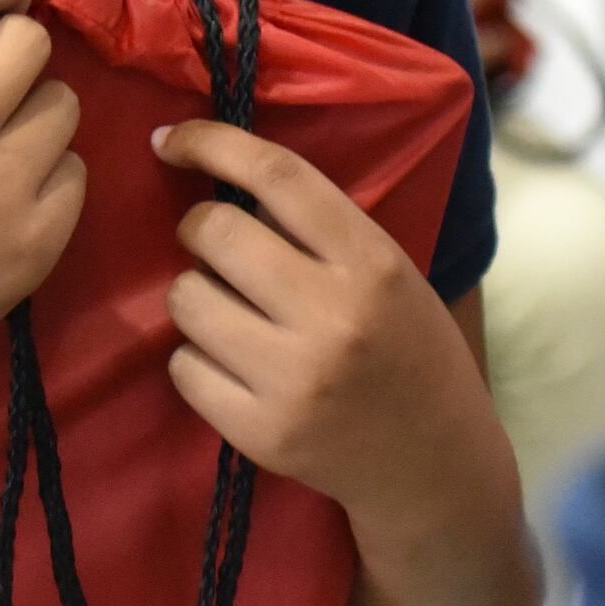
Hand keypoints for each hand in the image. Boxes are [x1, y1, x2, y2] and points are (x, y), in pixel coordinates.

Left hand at [155, 118, 487, 506]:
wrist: (433, 463)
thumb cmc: (408, 350)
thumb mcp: (388, 272)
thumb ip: (318, 229)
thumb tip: (219, 174)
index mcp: (370, 264)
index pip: (277, 175)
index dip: (212, 143)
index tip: (170, 142)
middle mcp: (331, 316)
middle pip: (214, 232)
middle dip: (198, 229)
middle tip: (216, 246)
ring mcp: (292, 380)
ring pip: (185, 299)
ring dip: (196, 296)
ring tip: (232, 313)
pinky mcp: (259, 432)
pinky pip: (183, 366)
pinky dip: (197, 358)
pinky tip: (234, 366)